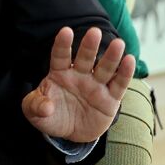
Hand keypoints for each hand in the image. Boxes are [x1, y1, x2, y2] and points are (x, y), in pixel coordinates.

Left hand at [21, 26, 134, 142]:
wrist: (70, 132)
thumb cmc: (51, 115)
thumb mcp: (35, 112)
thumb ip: (35, 106)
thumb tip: (46, 108)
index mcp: (60, 73)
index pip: (60, 56)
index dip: (63, 44)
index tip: (66, 31)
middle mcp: (79, 75)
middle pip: (85, 58)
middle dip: (89, 46)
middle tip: (95, 32)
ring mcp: (95, 85)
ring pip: (104, 68)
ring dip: (112, 57)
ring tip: (118, 43)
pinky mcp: (110, 99)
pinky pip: (118, 85)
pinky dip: (124, 73)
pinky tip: (129, 60)